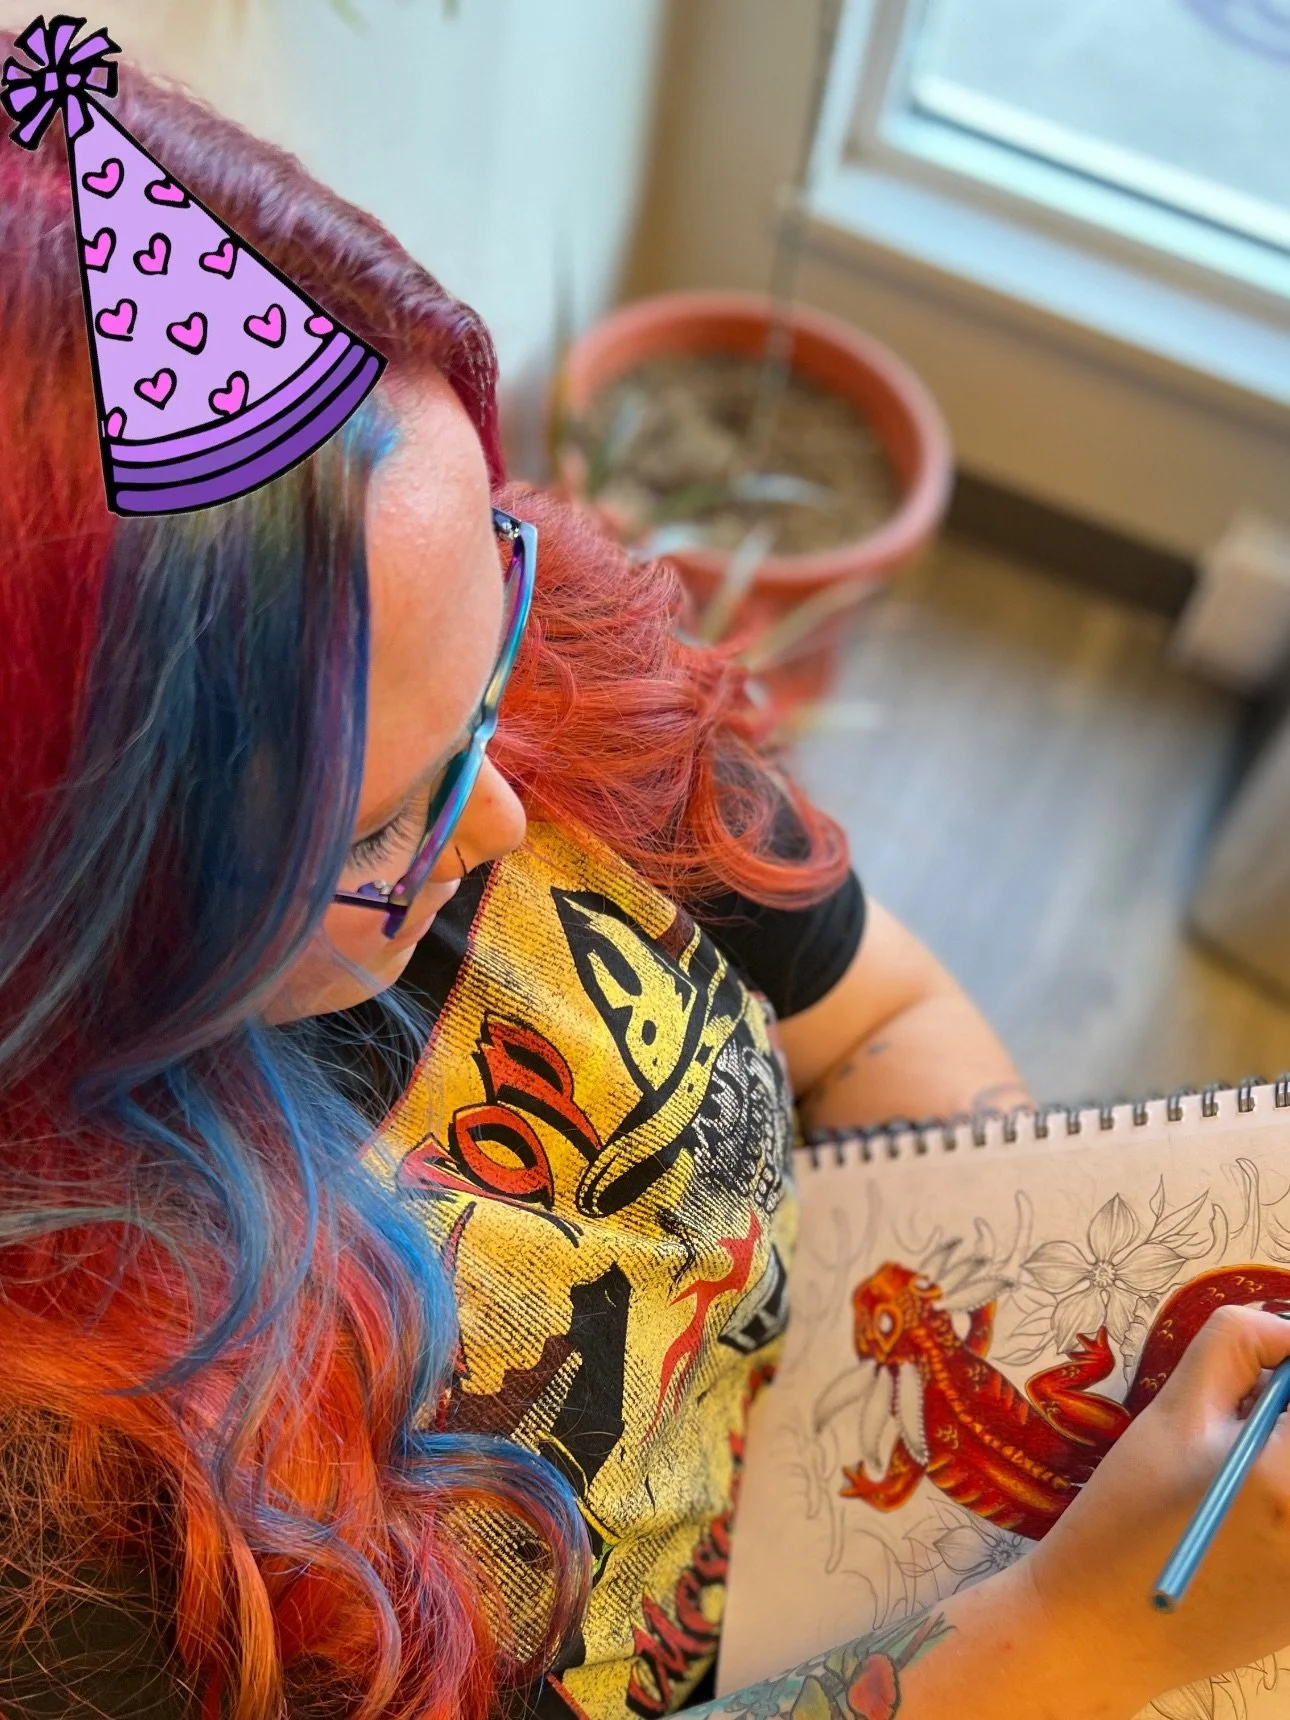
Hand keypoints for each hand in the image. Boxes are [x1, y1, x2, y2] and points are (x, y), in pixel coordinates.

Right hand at [1019, 1306, 1289, 1710]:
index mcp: (1289, 1474)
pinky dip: (1286, 1500)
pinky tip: (1254, 1513)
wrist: (1105, 1628)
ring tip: (1249, 1461)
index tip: (1272, 1369)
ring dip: (1289, 1448)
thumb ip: (1240, 1346)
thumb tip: (1288, 1331)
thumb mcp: (1174, 1410)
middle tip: (1260, 1406)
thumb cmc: (1127, 1511)